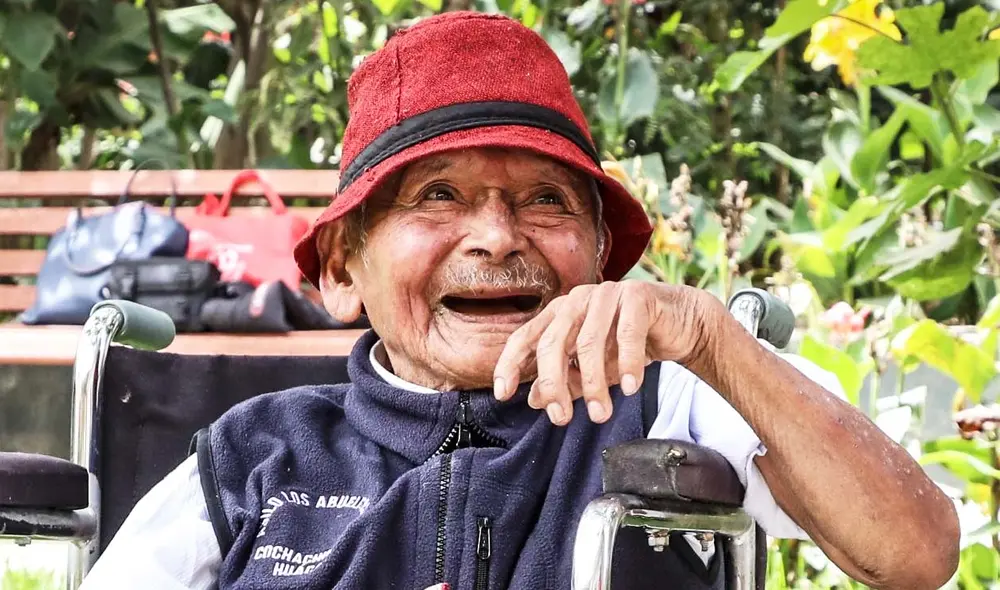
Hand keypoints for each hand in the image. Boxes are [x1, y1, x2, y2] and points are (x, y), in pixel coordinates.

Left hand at [492, 281, 713, 425]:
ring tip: (602, 414)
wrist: (682, 323)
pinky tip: (629, 388)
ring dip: (594, 384)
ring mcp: (607, 294)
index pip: (526, 337)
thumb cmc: (632, 343)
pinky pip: (627, 334)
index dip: (511, 364)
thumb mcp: (595, 367)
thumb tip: (533, 400)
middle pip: (553, 343)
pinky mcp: (638, 296)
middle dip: (554, 384)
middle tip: (561, 418)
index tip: (502, 394)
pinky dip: (626, 364)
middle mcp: (578, 300)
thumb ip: (566, 380)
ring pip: (589, 343)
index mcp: (560, 312)